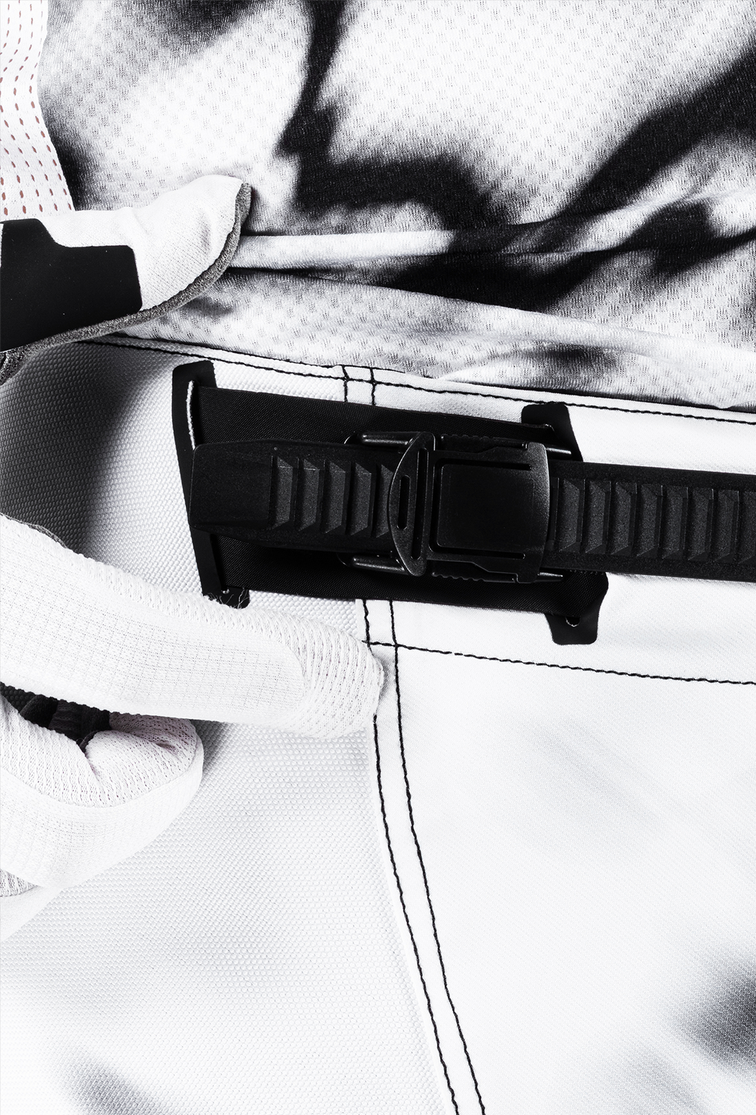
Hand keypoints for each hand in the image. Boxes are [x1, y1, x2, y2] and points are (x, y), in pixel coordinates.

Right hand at [0, 178, 382, 937]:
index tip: (342, 691)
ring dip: (70, 830)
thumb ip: (78, 277)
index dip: (250, 672)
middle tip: (170, 717)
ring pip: (14, 879)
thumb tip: (216, 213)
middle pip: (64, 811)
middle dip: (149, 774)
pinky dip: (17, 864)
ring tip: (76, 741)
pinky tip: (24, 772)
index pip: (117, 638)